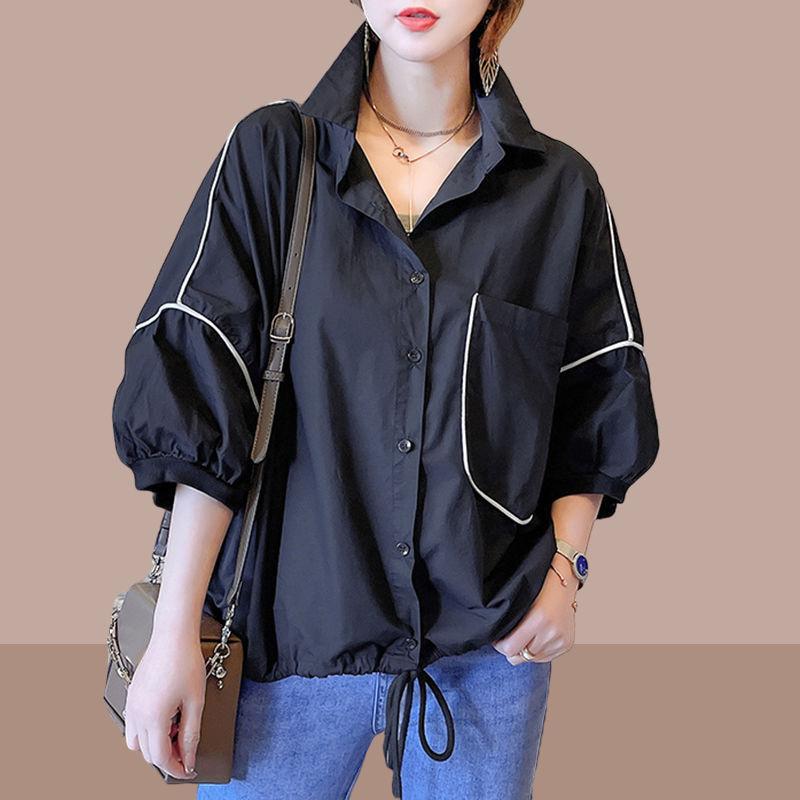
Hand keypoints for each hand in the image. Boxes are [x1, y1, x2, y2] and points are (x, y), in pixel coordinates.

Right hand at [123, 631, 206, 778]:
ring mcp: (131, 705)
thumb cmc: (185, 661)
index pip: (160, 757)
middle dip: (167, 756)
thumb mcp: (195, 701)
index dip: (176, 768)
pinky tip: (166, 717)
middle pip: (147, 752)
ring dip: (154, 743)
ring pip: (136, 741)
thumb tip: (189, 756)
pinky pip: (133, 724)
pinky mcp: (131, 696)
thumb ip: (191, 733)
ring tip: (176, 730)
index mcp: (153, 718)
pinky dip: (147, 729)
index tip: (187, 769)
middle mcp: (136, 714)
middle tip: (186, 750)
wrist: (173, 635)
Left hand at [491, 558, 577, 663]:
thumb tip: (500, 642)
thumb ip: (511, 622)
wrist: (563, 582)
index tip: (497, 639)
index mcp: (539, 619)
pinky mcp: (567, 644)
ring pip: (533, 659)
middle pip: (522, 657)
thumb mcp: (521, 601)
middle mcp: (552, 632)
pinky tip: (538, 636)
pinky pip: (545, 657)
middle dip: (513, 649)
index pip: (511, 648)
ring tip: (527, 634)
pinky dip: (538, 650)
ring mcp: (561, 640)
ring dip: (527, 650)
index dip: (500, 646)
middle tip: (510, 637)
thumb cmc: (540, 587)